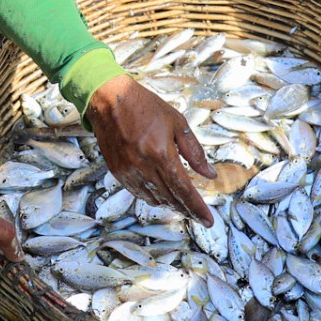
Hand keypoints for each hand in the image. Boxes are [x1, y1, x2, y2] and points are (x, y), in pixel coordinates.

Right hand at [86, 75, 215, 226]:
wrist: (110, 99)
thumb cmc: (146, 106)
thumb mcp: (177, 122)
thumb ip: (194, 151)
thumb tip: (210, 174)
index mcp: (161, 153)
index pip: (183, 189)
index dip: (197, 207)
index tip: (208, 221)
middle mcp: (144, 166)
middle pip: (170, 198)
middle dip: (187, 210)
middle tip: (199, 217)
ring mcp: (128, 171)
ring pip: (153, 198)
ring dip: (170, 204)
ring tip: (182, 206)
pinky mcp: (117, 171)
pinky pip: (138, 193)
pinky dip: (152, 197)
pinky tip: (161, 196)